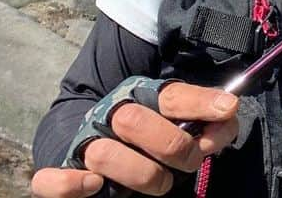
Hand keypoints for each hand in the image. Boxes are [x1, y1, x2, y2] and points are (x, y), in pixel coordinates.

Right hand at [30, 84, 238, 196]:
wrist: (94, 134)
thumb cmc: (151, 132)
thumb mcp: (181, 121)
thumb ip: (208, 120)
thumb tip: (227, 118)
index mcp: (143, 97)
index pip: (172, 96)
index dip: (200, 103)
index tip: (227, 110)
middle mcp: (111, 115)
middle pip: (136, 120)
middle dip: (171, 145)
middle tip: (189, 161)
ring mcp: (85, 143)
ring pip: (105, 153)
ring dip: (139, 174)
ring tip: (158, 182)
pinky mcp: (58, 173)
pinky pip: (53, 180)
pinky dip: (71, 185)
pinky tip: (93, 185)